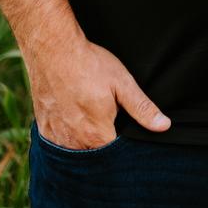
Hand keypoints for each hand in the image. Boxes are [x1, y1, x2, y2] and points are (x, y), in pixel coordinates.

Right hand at [25, 33, 170, 149]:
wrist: (53, 50)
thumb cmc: (89, 65)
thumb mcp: (122, 83)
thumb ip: (142, 108)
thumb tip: (164, 126)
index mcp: (98, 135)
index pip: (115, 157)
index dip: (123, 150)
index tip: (125, 136)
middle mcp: (75, 142)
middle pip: (94, 156)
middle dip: (103, 148)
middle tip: (106, 123)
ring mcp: (57, 136)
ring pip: (75, 152)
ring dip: (83, 145)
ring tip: (89, 124)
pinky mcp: (44, 128)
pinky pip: (58, 144)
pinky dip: (66, 139)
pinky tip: (72, 123)